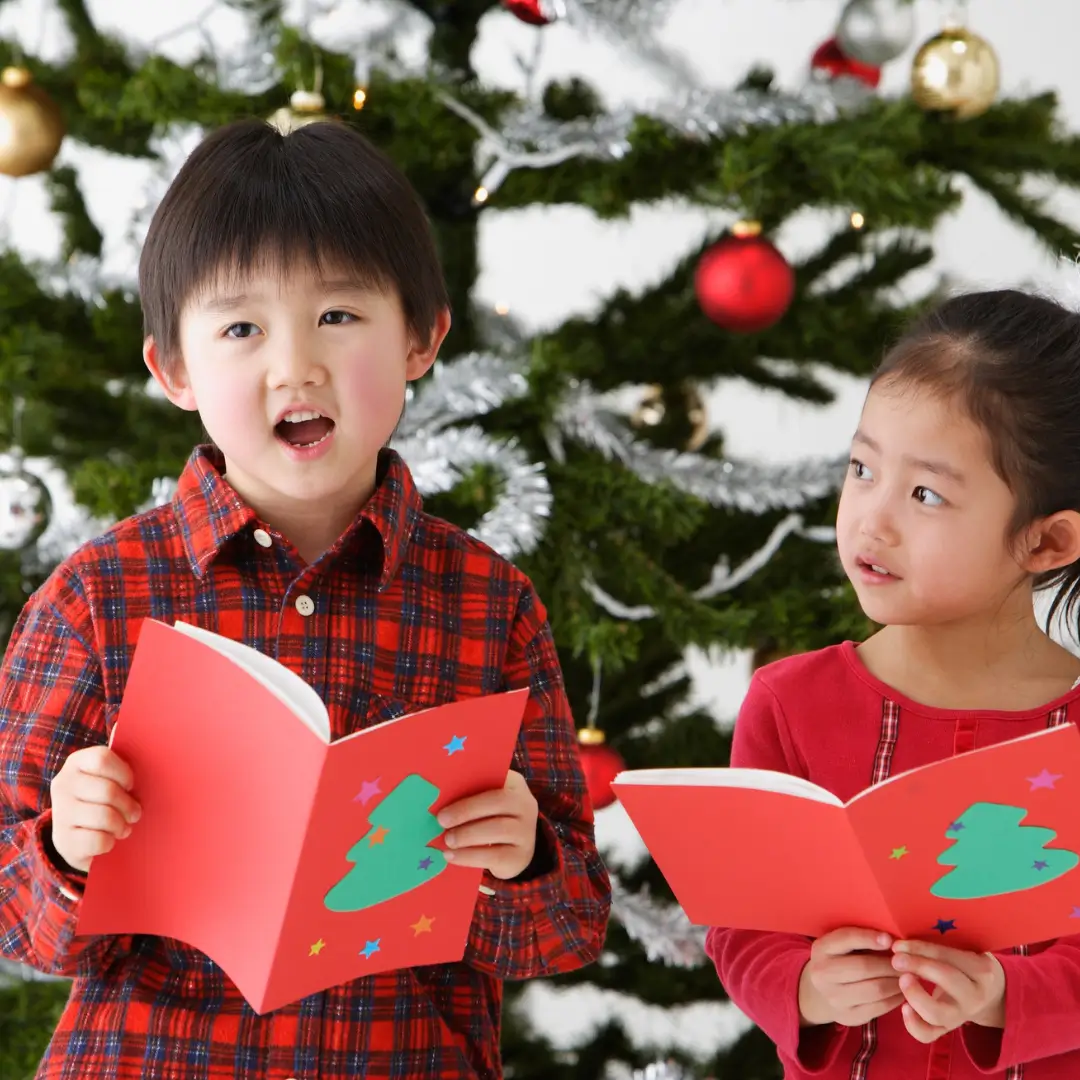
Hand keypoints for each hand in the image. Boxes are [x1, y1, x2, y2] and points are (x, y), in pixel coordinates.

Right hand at [49, 746, 139, 872]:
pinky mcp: (63, 840)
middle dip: (129, 805)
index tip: (131, 785)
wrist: (76, 835)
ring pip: (105, 817)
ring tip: (124, 827)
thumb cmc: (103, 797)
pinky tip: (109, 839)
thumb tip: (122, 723)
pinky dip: (110, 842)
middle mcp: (63, 784)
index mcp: (77, 762)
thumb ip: (119, 752)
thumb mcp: (111, 774)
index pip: (102, 759)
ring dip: (122, 825)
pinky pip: (97, 841)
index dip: (124, 773)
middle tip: (135, 812)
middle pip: (108, 791)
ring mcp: (60, 812)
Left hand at [436, 770, 538, 879]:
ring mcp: (527, 832)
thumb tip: (438, 795)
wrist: (513, 850)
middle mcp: (526, 805)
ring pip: (498, 830)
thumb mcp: (484, 802)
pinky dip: (469, 856)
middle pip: (498, 802)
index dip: (471, 781)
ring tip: (447, 840)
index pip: (495, 776)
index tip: (446, 788)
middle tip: (441, 820)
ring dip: (467, 835)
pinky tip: (452, 856)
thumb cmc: (490, 819)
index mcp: (514, 783)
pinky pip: (495, 856)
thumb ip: (469, 794)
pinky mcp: (521, 857)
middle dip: (466, 811)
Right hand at [798, 927, 903, 1026]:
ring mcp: (834, 998)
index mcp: (821, 949)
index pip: (846, 939)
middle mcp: (822, 974)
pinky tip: (903, 990)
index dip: (869, 938)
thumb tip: (894, 941)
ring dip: (897, 981)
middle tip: (909, 961)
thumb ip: (861, 940)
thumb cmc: (839, 960)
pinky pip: (880, 1007)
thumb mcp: (840, 945)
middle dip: (890, 963)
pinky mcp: (849, 1017)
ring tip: (910, 975)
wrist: (820, 993)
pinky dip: (896, 997)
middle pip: (864, 967)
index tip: (890, 939)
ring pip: (875, 989)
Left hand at [891, 939, 1005, 1041]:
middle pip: (947, 980)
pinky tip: (903, 1007)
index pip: (949, 956)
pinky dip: (914, 1025)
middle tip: (896, 959)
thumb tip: (906, 931)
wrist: (993, 995)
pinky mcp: (949, 1029)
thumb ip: (946, 942)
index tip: (898, 943)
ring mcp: (962, 1015)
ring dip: (915, 995)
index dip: (921, 949)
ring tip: (901, 979)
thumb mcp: (967, 949)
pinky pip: (929, 1035)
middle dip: (918, 966)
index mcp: (981, 969)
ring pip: (938, 1013)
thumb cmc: (969, 963)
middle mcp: (974, 995)